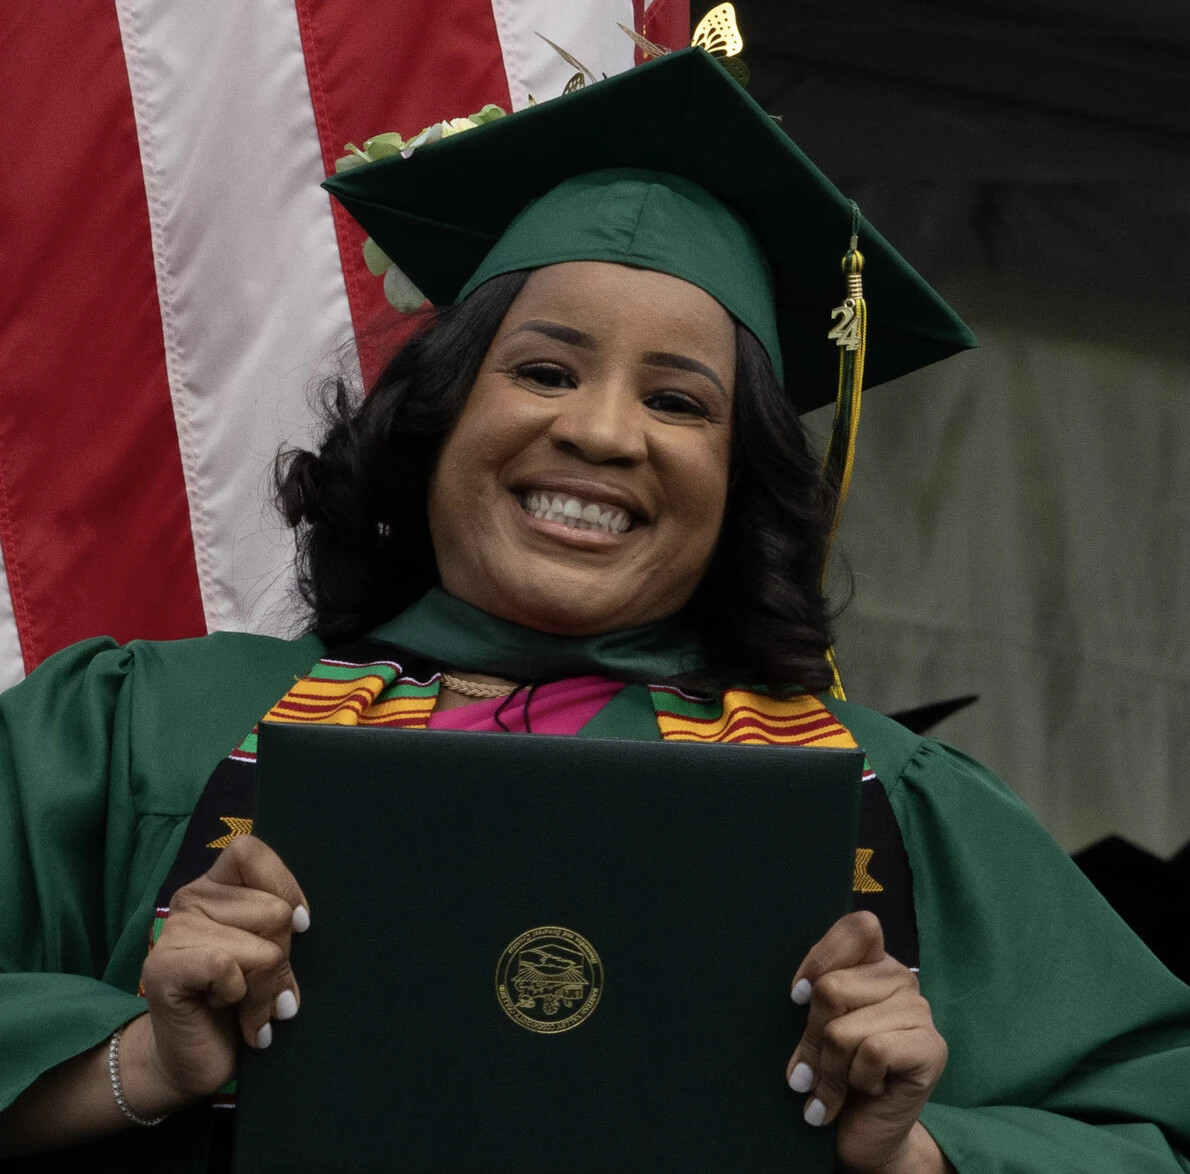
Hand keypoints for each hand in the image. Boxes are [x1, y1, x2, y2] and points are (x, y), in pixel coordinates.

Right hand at [132, 836, 309, 1109]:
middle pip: (274, 910)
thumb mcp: (270, 951)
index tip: (299, 927)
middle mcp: (190, 898)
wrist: (193, 1059)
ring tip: (248, 1006)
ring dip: (264, 988)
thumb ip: (280, 923)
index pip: (251, 852)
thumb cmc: (240, 1000)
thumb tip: (302, 920)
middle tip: (263, 986)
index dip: (284, 886)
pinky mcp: (163, 968)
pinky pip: (226, 967)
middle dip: (281, 958)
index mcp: (217, 885)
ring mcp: (172, 931)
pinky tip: (223, 1009)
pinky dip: (239, 998)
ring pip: (260, 947)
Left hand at [786, 911, 949, 1173]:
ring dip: (831, 1068)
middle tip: (815, 1068)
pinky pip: (873, 1052)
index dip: (820, 959)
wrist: (866, 1136)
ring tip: (838, 1085)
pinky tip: (868, 1091)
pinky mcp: (932, 1048)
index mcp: (872, 962)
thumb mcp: (815, 1027)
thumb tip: (800, 992)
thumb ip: (814, 997)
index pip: (856, 928)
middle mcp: (901, 978)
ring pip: (845, 1027)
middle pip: (832, 987)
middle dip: (813, 1037)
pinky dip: (857, 1080)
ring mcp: (920, 1011)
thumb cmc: (834, 1073)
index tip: (797, 997)